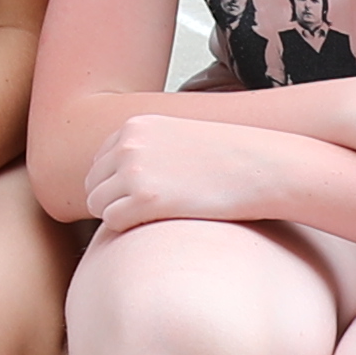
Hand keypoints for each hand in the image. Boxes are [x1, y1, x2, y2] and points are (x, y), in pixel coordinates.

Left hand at [78, 115, 310, 235]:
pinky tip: (157, 223)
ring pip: (98, 205)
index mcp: (135, 126)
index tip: (142, 195)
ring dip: (120, 215)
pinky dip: (128, 228)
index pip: (99, 162)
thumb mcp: (178, 137)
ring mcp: (134, 171)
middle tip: (147, 212)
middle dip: (113, 200)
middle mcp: (128, 145)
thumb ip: (147, 149)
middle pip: (93, 184)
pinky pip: (113, 222)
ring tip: (154, 217)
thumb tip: (121, 176)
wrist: (262, 167)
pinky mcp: (145, 200)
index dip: (116, 184)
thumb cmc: (227, 159)